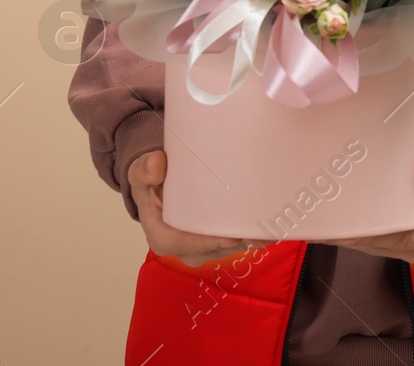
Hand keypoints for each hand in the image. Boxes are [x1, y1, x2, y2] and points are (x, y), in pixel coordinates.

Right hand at [128, 151, 265, 267]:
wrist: (157, 187)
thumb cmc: (150, 183)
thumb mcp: (141, 173)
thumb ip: (146, 169)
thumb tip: (157, 163)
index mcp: (163, 238)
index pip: (187, 245)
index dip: (209, 243)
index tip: (231, 238)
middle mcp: (184, 249)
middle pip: (213, 249)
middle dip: (236, 241)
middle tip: (260, 230)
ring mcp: (202, 248)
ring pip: (228, 248)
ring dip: (248, 240)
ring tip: (271, 228)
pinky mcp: (216, 241)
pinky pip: (235, 242)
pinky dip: (251, 236)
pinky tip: (272, 228)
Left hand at [320, 138, 413, 265]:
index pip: (404, 238)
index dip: (373, 235)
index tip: (346, 229)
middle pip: (388, 247)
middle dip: (356, 239)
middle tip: (324, 228)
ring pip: (383, 249)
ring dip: (356, 241)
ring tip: (325, 229)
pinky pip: (386, 245)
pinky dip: (365, 238)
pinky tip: (342, 230)